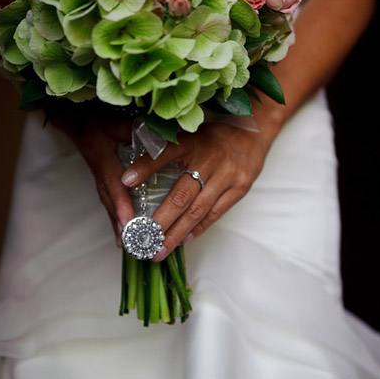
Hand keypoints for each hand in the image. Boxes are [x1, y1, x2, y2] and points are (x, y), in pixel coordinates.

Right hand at [63, 118, 133, 245]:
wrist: (72, 118)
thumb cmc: (96, 117)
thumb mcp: (113, 119)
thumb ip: (131, 129)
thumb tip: (155, 136)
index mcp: (102, 156)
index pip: (114, 183)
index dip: (122, 202)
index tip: (130, 222)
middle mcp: (99, 171)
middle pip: (110, 201)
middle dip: (121, 223)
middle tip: (133, 243)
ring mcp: (98, 178)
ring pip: (109, 204)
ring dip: (117, 225)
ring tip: (129, 246)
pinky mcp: (101, 181)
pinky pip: (108, 202)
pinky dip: (115, 219)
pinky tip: (122, 234)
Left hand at [120, 122, 270, 260]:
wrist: (255, 129)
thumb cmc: (215, 134)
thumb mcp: (191, 132)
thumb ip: (167, 146)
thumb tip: (135, 167)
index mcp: (192, 141)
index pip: (165, 153)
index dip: (145, 167)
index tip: (125, 181)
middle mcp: (209, 159)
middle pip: (181, 195)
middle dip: (160, 221)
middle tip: (142, 239)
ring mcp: (227, 175)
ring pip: (197, 210)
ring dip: (177, 233)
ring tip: (160, 249)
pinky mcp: (240, 187)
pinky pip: (216, 213)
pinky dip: (199, 228)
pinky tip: (184, 240)